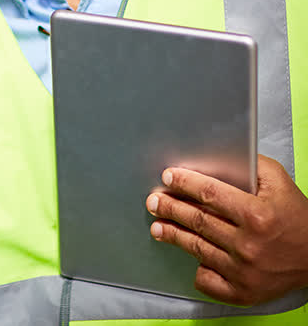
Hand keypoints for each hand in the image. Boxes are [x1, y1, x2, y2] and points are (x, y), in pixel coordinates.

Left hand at [145, 155, 307, 305]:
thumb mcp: (278, 180)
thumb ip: (249, 164)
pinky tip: (189, 256)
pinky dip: (197, 268)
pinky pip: (208, 280)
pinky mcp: (243, 292)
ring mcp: (244, 271)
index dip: (184, 183)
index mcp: (257, 214)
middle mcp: (248, 244)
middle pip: (197, 221)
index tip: (168, 176)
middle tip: (154, 200)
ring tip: (157, 225)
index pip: (209, 193)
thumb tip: (217, 155)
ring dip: (172, 234)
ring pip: (197, 248)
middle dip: (170, 207)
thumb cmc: (297, 216)